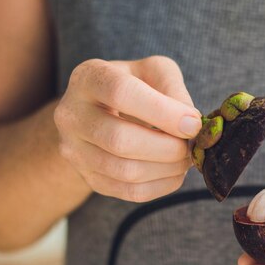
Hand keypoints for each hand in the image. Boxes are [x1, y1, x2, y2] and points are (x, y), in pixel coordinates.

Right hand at [54, 56, 200, 201]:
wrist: (103, 111)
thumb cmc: (135, 86)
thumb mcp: (154, 72)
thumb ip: (174, 89)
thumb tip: (190, 124)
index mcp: (88, 78)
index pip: (122, 93)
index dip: (163, 112)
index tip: (193, 124)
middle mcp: (71, 115)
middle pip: (120, 140)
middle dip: (167, 147)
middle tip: (190, 145)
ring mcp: (75, 151)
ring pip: (126, 171)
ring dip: (167, 169)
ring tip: (185, 157)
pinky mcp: (88, 178)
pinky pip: (130, 192)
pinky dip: (161, 185)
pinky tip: (174, 172)